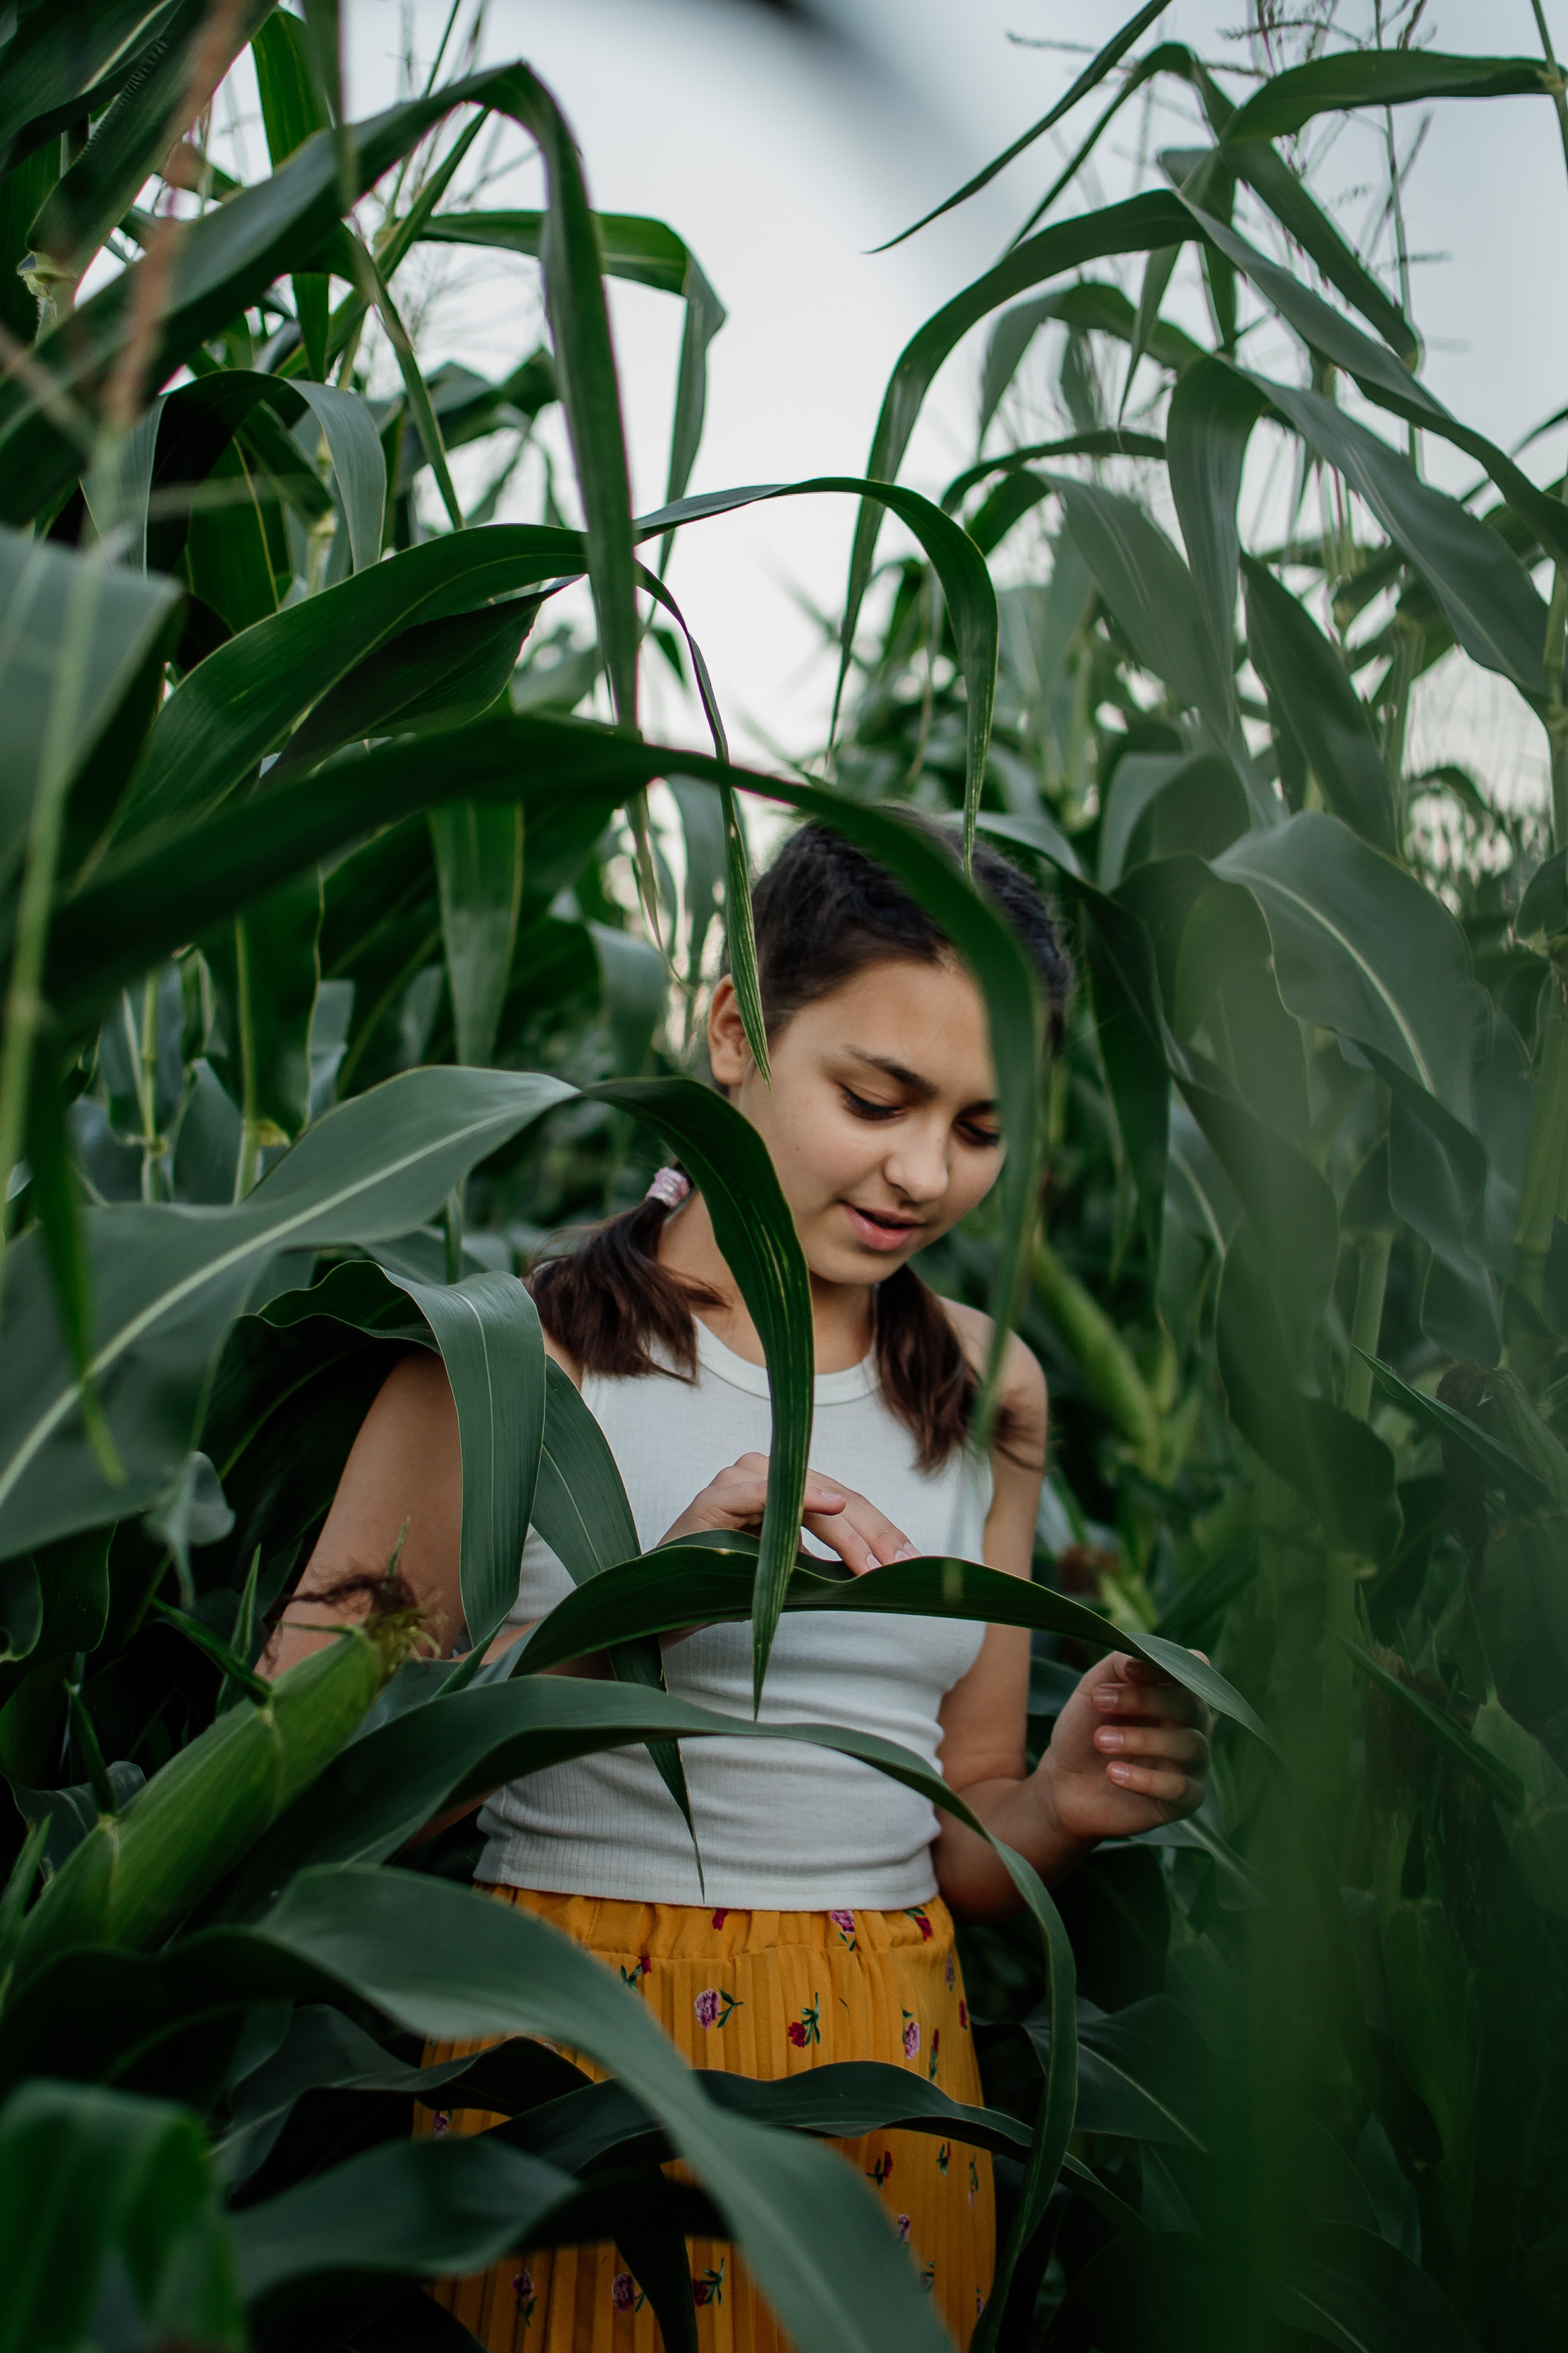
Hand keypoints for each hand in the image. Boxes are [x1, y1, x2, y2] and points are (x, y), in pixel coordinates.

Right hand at [658, 1452, 919, 1577]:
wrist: (667, 1606)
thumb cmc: (730, 1585)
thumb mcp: (792, 1570)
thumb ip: (828, 1558)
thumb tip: (887, 1567)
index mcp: (785, 1485)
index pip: (847, 1502)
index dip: (883, 1530)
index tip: (916, 1562)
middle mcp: (764, 1472)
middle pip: (835, 1497)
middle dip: (876, 1534)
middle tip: (907, 1567)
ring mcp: (736, 1480)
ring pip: (807, 1497)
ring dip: (847, 1533)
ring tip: (876, 1565)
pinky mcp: (712, 1499)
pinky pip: (759, 1492)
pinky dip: (796, 1497)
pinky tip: (831, 1505)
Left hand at [1033, 1652, 1210, 1849]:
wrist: (1065, 1783)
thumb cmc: (1084, 1730)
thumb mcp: (1094, 1688)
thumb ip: (1119, 1664)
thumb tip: (1141, 1658)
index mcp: (1175, 1694)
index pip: (1192, 1671)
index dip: (1165, 1666)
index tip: (1126, 1670)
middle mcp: (1193, 1726)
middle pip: (1190, 1705)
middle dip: (1144, 1699)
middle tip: (1100, 1701)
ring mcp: (1193, 1764)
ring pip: (1189, 1745)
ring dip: (1142, 1739)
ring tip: (1101, 1740)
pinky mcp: (1186, 1800)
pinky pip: (1180, 1787)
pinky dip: (1146, 1779)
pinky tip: (1113, 1773)